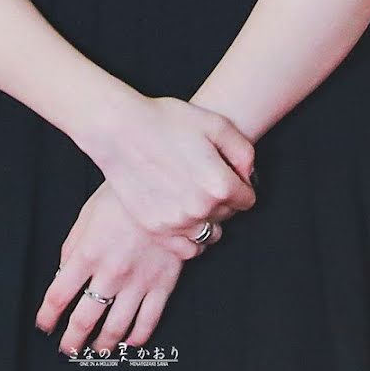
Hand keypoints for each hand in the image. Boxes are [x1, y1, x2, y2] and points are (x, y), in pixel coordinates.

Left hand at [35, 180, 222, 356]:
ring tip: (97, 349)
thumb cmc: (125, 195)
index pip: (58, 295)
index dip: (48, 315)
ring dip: (103, 343)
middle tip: (68, 348)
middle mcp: (110, 273)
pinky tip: (130, 341)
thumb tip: (63, 271)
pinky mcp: (162, 283)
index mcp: (88, 253)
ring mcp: (137, 281)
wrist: (167, 187)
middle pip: (85, 319)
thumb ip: (73, 245)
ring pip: (116, 327)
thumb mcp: (88, 213)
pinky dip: (138, 336)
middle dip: (72, 340)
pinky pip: (148, 320)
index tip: (45, 324)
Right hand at [81, 92, 256, 241]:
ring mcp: (177, 223)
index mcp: (219, 185)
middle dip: (223, 199)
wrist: (121, 130)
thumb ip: (243, 151)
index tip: (226, 172)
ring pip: (209, 234)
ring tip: (191, 194)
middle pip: (228, 215)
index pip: (248, 199)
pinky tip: (182, 214)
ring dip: (207, 218)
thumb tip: (248, 175)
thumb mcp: (214, 123)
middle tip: (202, 176)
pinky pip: (187, 249)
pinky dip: (189, 236)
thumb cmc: (167, 121)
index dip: (240, 183)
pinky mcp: (156, 230)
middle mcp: (200, 210)